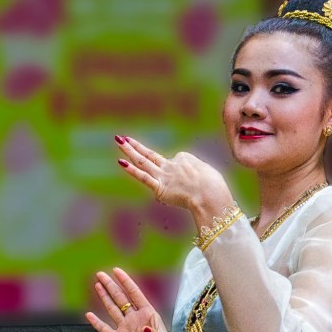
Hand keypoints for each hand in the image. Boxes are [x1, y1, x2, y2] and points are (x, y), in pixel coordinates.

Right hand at [85, 267, 177, 331]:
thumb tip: (144, 330)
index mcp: (148, 314)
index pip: (135, 294)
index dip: (126, 282)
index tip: (116, 270)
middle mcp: (135, 318)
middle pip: (121, 298)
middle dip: (111, 285)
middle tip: (100, 273)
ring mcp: (125, 328)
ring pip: (112, 309)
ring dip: (105, 297)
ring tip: (97, 284)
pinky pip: (105, 329)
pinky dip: (97, 322)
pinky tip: (89, 314)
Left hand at [115, 134, 231, 214]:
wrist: (210, 194)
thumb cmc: (213, 187)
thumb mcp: (207, 174)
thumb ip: (195, 175)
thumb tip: (190, 182)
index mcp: (184, 159)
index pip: (174, 163)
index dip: (178, 173)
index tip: (189, 183)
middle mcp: (171, 164)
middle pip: (150, 154)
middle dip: (135, 146)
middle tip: (123, 137)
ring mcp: (164, 175)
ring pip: (143, 161)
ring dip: (129, 150)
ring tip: (118, 140)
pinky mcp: (160, 188)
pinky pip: (143, 177)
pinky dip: (131, 170)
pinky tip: (121, 162)